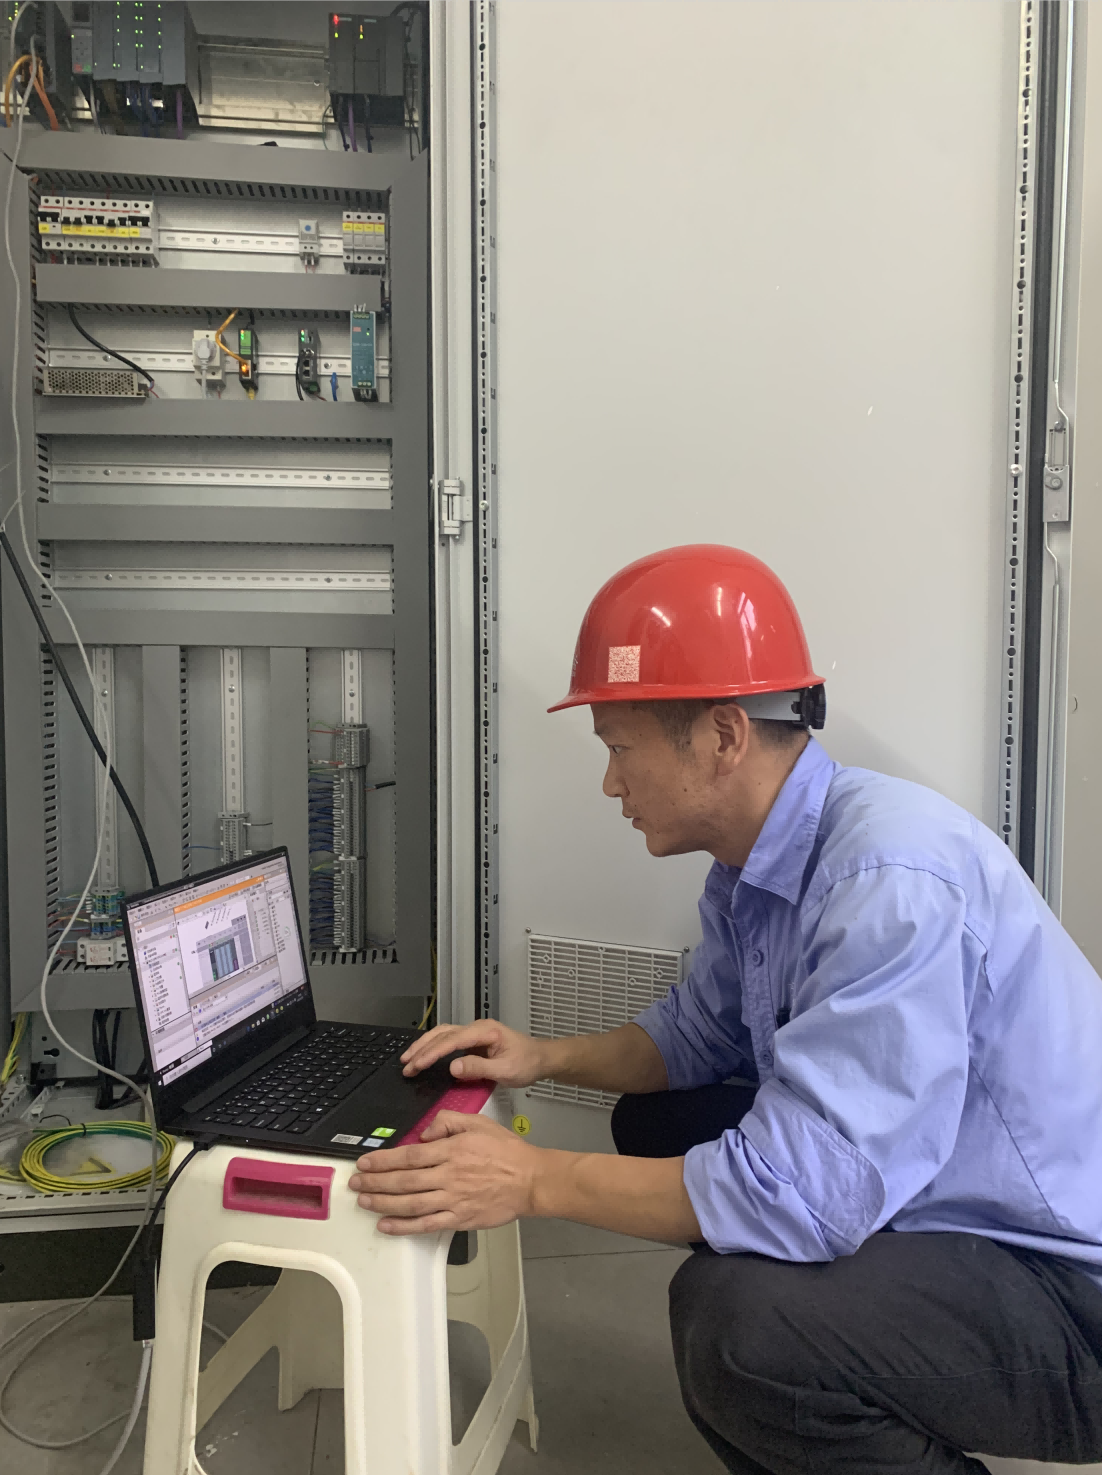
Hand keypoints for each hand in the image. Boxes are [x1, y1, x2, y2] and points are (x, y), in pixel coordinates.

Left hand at [349, 1111, 539, 1234]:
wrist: (530, 1181)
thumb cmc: (507, 1152)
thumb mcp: (479, 1123)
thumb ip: (449, 1121)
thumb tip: (426, 1131)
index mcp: (452, 1151)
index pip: (409, 1155)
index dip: (384, 1160)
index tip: (366, 1162)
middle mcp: (448, 1176)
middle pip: (403, 1181)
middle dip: (375, 1182)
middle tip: (356, 1182)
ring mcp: (452, 1200)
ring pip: (410, 1204)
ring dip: (382, 1203)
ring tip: (363, 1200)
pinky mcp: (459, 1219)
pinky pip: (426, 1224)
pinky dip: (403, 1226)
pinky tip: (386, 1224)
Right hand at [400, 1018, 547, 1088]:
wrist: (540, 1058)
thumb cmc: (527, 1063)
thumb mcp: (506, 1071)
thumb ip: (479, 1069)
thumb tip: (453, 1067)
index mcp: (485, 1032)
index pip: (452, 1040)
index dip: (433, 1053)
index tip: (417, 1064)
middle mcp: (477, 1028)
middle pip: (442, 1034)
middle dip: (422, 1048)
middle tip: (406, 1065)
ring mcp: (474, 1033)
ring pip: (442, 1035)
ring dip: (424, 1046)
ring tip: (408, 1060)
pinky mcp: (473, 1041)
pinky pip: (448, 1041)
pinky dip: (433, 1048)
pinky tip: (423, 1056)